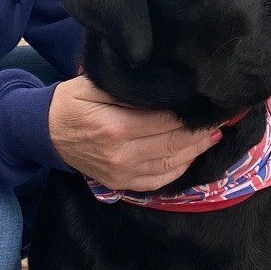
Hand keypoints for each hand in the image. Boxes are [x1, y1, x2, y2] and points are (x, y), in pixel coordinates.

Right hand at [48, 76, 221, 192]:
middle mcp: (121, 155)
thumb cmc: (71, 102)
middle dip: (202, 132)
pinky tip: (192, 154)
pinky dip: (180, 167)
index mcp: (114, 127)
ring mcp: (122, 174)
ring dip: (197, 150)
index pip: (166, 122)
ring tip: (214, 134)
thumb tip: (167, 86)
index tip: (214, 105)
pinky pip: (159, 179)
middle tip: (224, 118)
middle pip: (174, 144)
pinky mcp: (122, 184)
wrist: (46, 133)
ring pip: (172, 164)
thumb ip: (128, 87)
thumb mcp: (93, 85)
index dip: (193, 115)